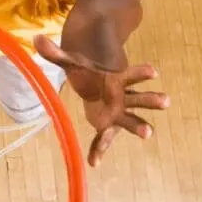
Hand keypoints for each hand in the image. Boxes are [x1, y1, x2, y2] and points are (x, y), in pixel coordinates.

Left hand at [33, 35, 169, 166]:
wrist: (95, 86)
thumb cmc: (89, 73)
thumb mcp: (72, 63)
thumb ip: (57, 54)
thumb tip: (36, 38)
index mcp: (118, 79)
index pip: (132, 75)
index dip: (141, 72)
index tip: (153, 70)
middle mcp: (124, 98)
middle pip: (140, 98)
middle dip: (151, 99)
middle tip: (165, 100)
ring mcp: (119, 114)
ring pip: (132, 119)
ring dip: (140, 126)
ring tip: (148, 132)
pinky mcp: (108, 126)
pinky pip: (104, 139)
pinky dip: (99, 149)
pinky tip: (94, 162)